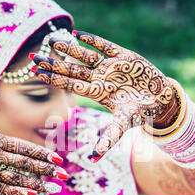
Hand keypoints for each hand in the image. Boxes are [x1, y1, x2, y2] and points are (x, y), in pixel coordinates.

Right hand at [0, 80, 67, 194]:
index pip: (23, 147)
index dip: (42, 152)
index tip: (58, 157)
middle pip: (25, 163)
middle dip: (47, 170)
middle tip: (65, 174)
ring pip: (16, 178)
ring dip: (37, 183)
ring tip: (55, 189)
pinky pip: (0, 189)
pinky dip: (16, 192)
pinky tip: (31, 194)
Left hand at [31, 31, 180, 158]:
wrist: (160, 99)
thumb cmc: (140, 113)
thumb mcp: (124, 125)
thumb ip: (109, 139)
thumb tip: (94, 160)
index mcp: (97, 92)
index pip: (71, 84)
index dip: (54, 78)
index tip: (35, 72)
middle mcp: (100, 78)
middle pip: (73, 69)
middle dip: (54, 63)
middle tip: (34, 57)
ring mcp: (111, 66)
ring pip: (86, 55)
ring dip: (70, 48)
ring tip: (52, 40)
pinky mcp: (124, 56)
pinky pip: (106, 46)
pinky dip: (94, 40)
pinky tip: (79, 34)